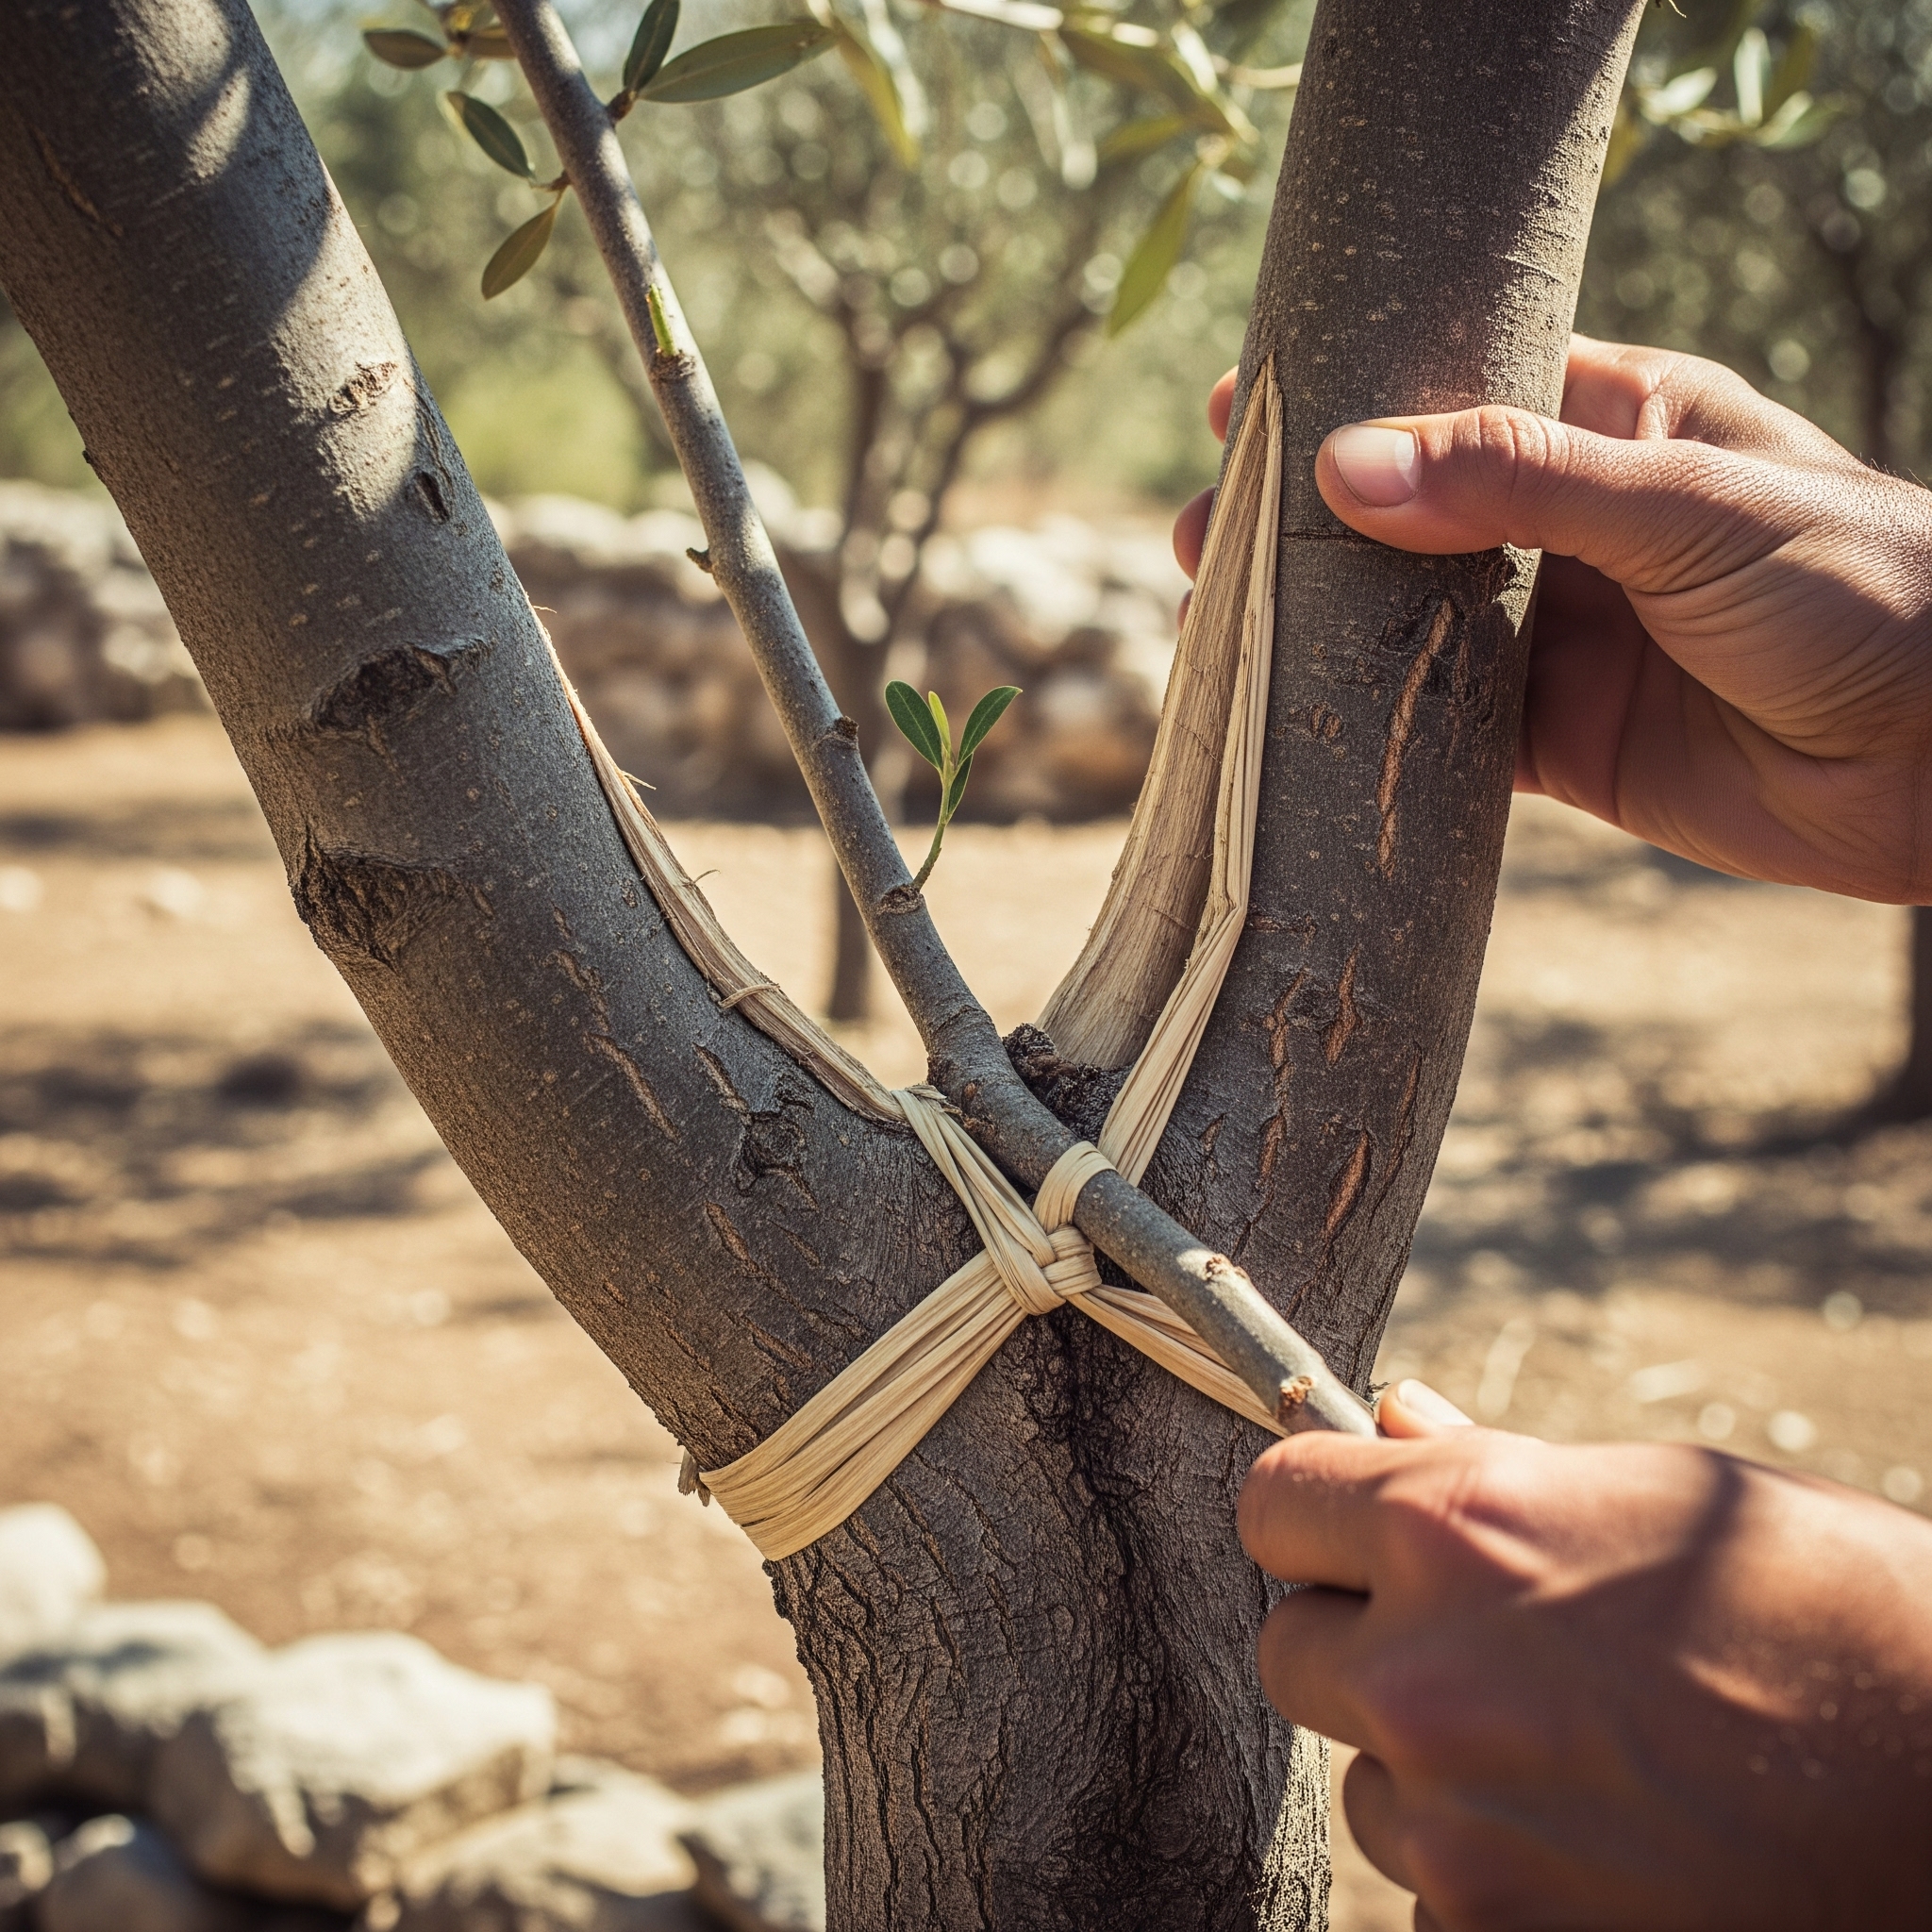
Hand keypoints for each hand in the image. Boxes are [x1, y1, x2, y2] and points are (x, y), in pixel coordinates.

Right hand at [1173, 336, 1931, 902]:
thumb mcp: (1685, 507)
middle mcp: (1579, 528)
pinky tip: (1291, 720)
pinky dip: (1370, 726)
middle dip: (1305, 525)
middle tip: (1200, 538)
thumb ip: (1517, 485)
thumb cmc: (1856, 586)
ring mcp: (1565, 637)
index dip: (1352, 396)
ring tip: (1215, 626)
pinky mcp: (1561, 743)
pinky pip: (1442, 730)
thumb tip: (1346, 466)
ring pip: (1410, 624)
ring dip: (1318, 628)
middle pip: (1411, 515)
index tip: (1244, 407)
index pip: (1459, 391)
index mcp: (1622, 427)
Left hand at [1238, 1383, 1931, 1929]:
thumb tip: (1389, 1422)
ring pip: (1366, 1779)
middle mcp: (1423, 1675)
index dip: (1315, 1513)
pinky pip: (1434, 1890)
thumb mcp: (1655, 1490)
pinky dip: (1491, 1871)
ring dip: (1432, 1765)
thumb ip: (1492, 1468)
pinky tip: (1598, 1842)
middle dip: (1362, 1641)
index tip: (1348, 1528)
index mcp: (1454, 1529)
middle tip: (1475, 1646)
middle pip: (1290, 1648)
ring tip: (1574, 1753)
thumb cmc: (1824, 1604)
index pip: (1271, 1503)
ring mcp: (1455, 1826)